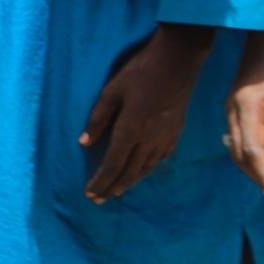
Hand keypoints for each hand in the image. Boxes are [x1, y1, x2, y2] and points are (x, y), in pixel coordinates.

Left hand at [80, 23, 214, 201]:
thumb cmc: (140, 72)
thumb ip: (98, 119)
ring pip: (145, 169)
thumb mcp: (111, 91)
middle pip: (129, 172)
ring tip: (117, 191)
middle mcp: (149, 140)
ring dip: (129, 183)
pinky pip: (160, 160)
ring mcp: (165, 138)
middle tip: (99, 200)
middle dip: (112, 188)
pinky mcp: (176, 133)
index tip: (90, 193)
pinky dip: (147, 171)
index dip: (101, 181)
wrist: (178, 62)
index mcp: (130, 130)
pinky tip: (142, 172)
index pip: (113, 164)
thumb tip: (85, 143)